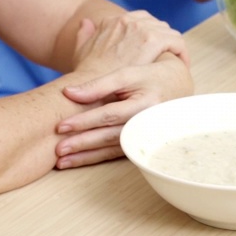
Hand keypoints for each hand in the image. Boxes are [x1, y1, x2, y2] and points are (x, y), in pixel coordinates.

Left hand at [53, 56, 193, 168]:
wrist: (178, 88)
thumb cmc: (150, 77)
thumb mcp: (127, 74)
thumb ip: (99, 84)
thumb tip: (69, 93)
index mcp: (144, 105)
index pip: (109, 114)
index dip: (85, 120)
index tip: (61, 125)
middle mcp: (145, 125)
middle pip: (108, 136)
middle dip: (82, 143)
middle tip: (57, 149)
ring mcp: (143, 138)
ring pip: (110, 149)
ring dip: (85, 156)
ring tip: (61, 161)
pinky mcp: (139, 145)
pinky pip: (114, 154)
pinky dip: (94, 158)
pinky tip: (77, 161)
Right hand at [70, 10, 189, 75]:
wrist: (88, 85)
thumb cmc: (85, 74)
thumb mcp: (81, 49)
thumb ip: (85, 34)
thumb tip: (86, 22)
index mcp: (114, 19)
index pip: (140, 20)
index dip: (149, 34)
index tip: (153, 49)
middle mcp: (128, 19)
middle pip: (156, 24)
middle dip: (163, 39)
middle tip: (167, 57)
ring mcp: (141, 28)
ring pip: (168, 32)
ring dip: (172, 46)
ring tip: (175, 62)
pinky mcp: (153, 40)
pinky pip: (176, 42)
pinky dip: (181, 52)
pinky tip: (181, 65)